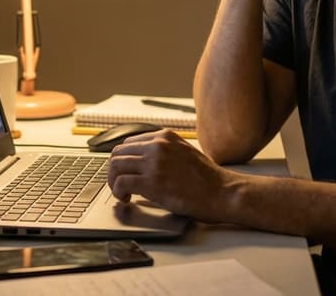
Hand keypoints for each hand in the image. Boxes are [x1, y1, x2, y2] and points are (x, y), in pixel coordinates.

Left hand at [106, 130, 238, 221]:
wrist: (221, 191)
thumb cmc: (207, 178)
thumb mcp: (184, 152)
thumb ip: (165, 152)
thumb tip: (144, 162)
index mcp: (165, 136)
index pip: (129, 143)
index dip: (123, 160)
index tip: (124, 171)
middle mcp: (157, 145)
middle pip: (118, 152)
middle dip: (114, 170)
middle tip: (119, 184)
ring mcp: (154, 162)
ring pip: (115, 166)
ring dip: (113, 181)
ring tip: (121, 193)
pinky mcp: (152, 182)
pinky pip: (121, 183)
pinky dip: (118, 192)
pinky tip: (126, 199)